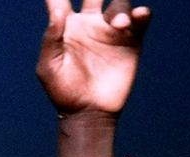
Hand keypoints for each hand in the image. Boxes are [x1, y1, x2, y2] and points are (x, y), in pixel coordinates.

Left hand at [36, 0, 150, 114]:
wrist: (88, 113)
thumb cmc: (63, 92)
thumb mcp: (48, 67)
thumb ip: (51, 39)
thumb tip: (57, 12)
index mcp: (66, 26)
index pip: (60, 0)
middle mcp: (89, 23)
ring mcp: (110, 31)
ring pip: (119, 4)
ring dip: (121, 8)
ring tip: (119, 24)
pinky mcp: (130, 41)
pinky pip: (139, 21)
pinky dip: (142, 14)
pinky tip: (139, 16)